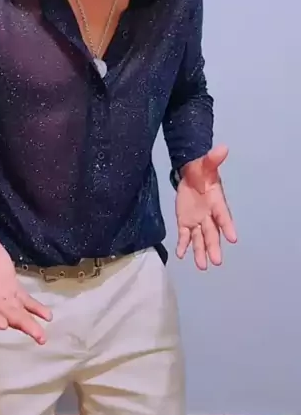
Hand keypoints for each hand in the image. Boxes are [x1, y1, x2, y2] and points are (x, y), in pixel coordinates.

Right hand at [0, 228, 51, 343]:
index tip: (2, 325)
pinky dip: (35, 307)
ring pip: (15, 311)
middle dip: (19, 324)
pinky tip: (47, 316)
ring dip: (29, 322)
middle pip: (3, 314)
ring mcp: (0, 294)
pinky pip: (24, 299)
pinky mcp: (10, 287)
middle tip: (36, 335)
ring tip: (42, 335)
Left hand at [175, 144, 236, 269]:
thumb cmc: (202, 171)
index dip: (228, 226)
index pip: (223, 215)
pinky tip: (181, 255)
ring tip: (202, 266)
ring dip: (200, 252)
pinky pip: (184, 236)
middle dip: (214, 246)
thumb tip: (223, 148)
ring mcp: (197, 221)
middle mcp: (209, 215)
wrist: (190, 174)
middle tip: (217, 261)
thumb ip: (213, 159)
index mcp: (217, 202)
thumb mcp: (206, 164)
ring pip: (200, 239)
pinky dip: (183, 245)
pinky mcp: (185, 223)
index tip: (234, 238)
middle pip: (213, 233)